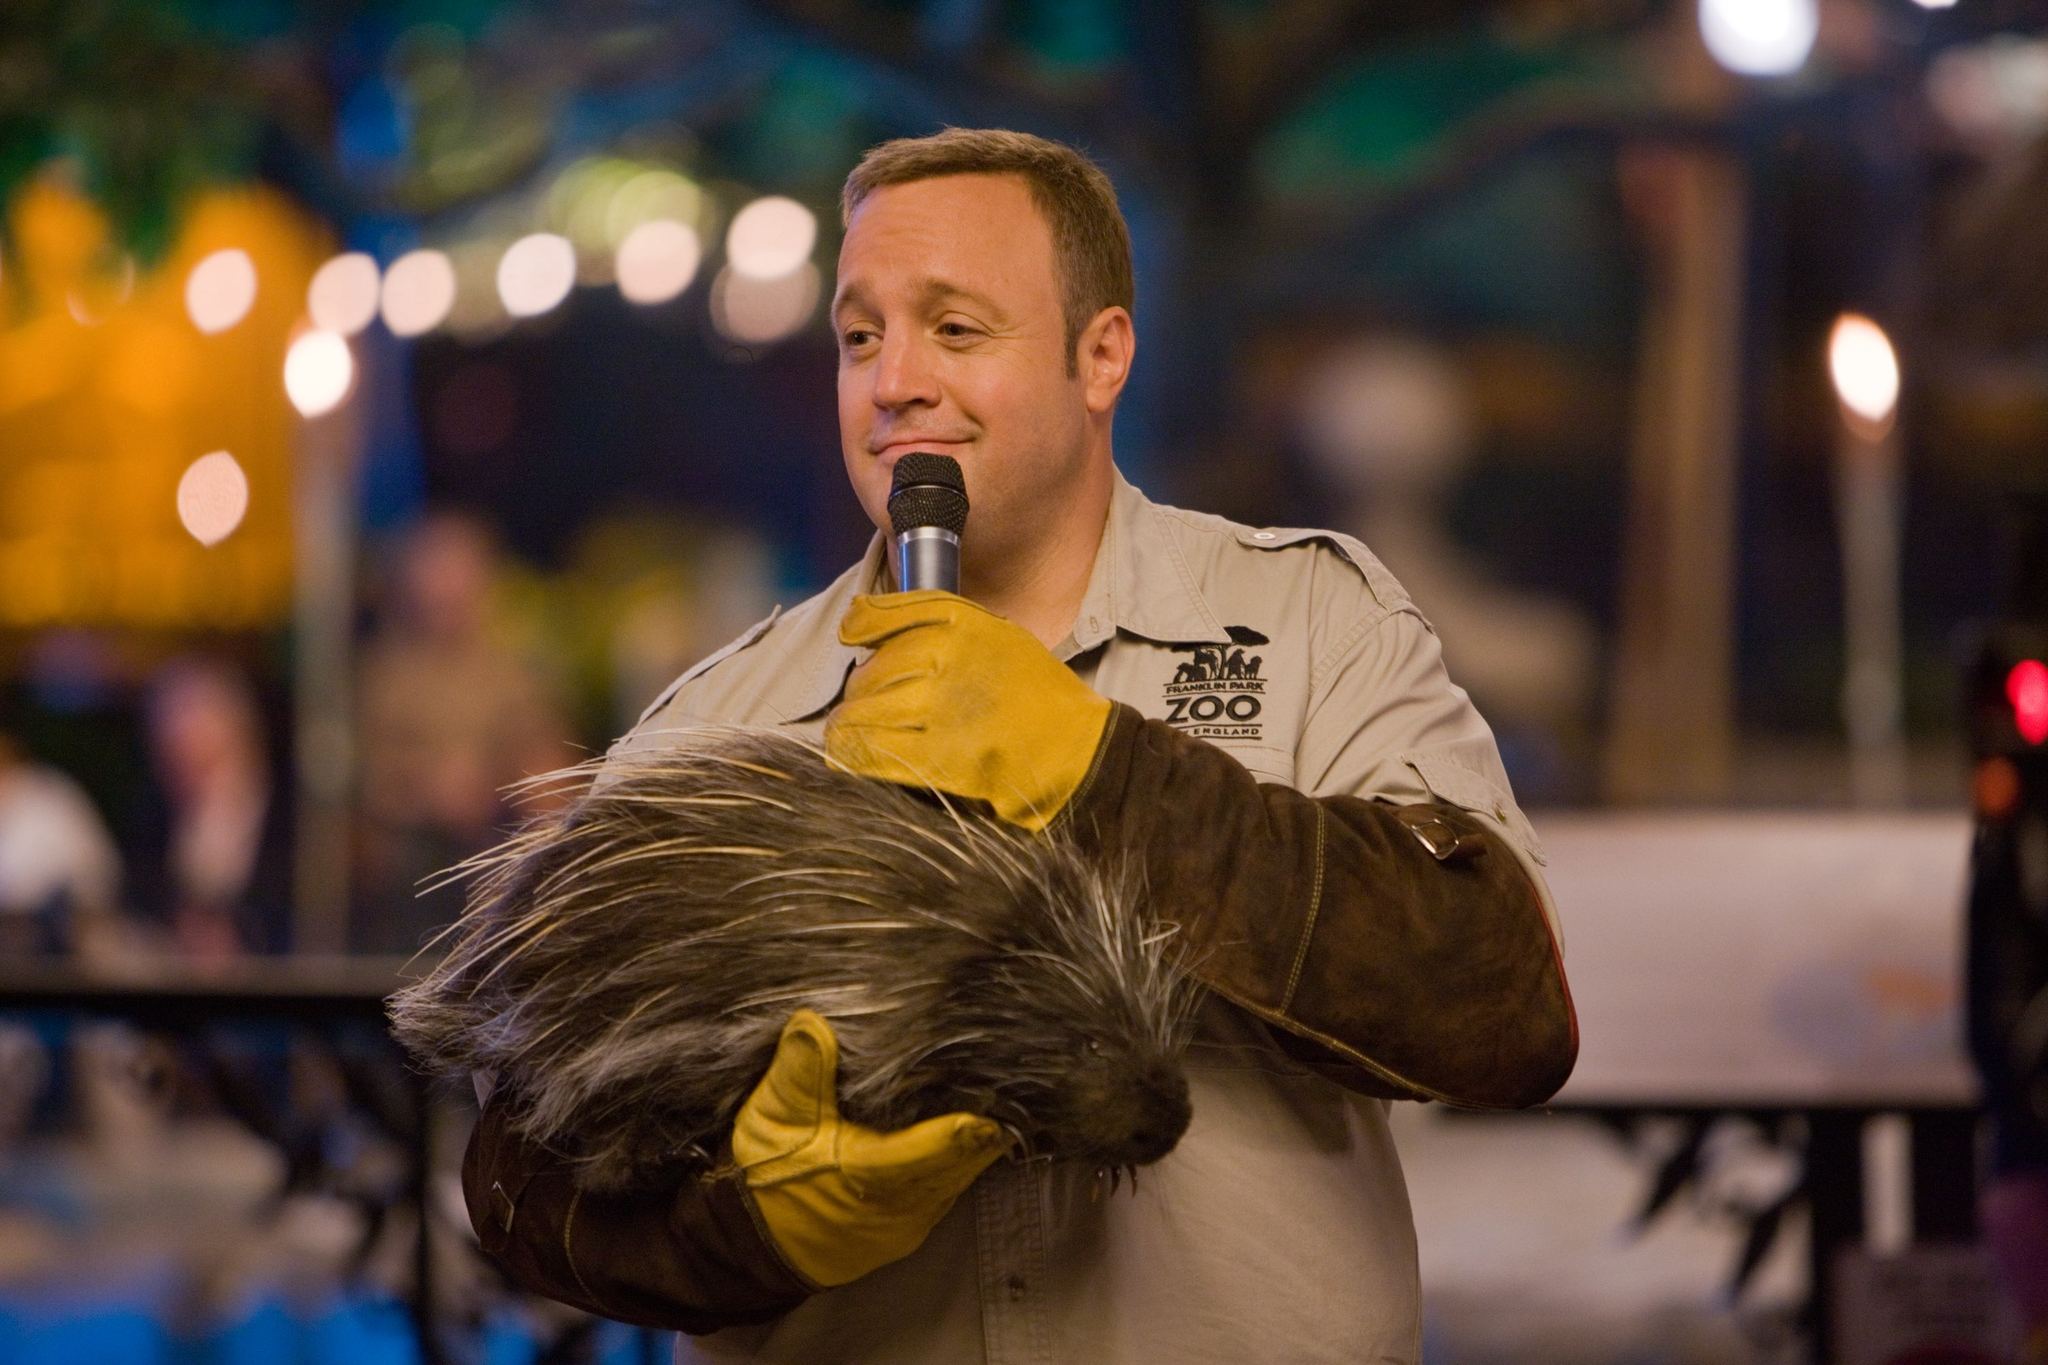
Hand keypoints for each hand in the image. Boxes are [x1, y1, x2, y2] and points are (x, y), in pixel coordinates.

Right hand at [733, 1010, 1008, 1287]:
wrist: (754, 1249)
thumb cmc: (764, 1181)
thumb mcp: (773, 1118)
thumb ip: (798, 1071)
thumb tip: (812, 1021)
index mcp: (875, 1175)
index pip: (944, 1144)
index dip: (976, 1114)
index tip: (996, 1076)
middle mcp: (906, 1206)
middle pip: (966, 1159)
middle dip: (985, 1118)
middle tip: (1002, 1071)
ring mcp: (913, 1221)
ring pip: (963, 1175)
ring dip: (975, 1139)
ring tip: (992, 1091)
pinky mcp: (912, 1224)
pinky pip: (949, 1186)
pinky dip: (959, 1156)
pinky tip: (965, 1125)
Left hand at [827, 590, 1112, 829]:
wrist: (1073, 750)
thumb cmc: (1034, 693)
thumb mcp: (998, 633)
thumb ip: (940, 621)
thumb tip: (860, 626)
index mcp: (964, 623)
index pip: (889, 613)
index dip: (863, 626)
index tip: (853, 638)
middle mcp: (947, 658)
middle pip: (870, 669)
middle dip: (860, 689)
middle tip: (868, 701)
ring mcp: (940, 709)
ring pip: (862, 711)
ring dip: (849, 724)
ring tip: (850, 732)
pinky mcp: (937, 756)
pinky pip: (872, 751)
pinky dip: (855, 754)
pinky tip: (852, 754)